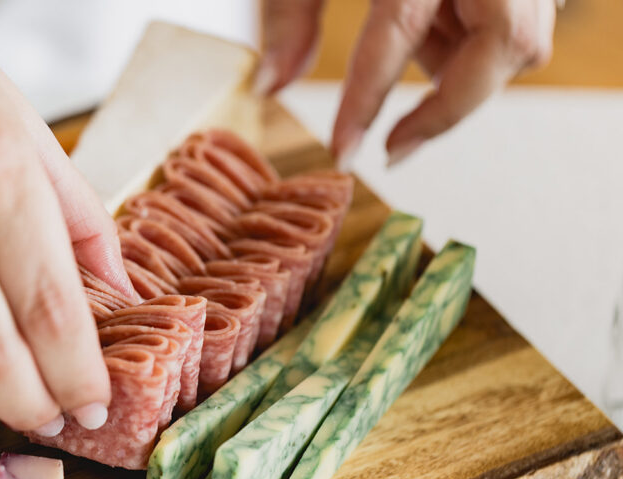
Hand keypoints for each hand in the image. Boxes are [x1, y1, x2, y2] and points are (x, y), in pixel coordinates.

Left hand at [257, 0, 555, 166]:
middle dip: (448, 106)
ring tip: (419, 51)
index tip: (345, 150)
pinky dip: (478, 36)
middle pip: (505, 47)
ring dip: (466, 67)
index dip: (366, 102)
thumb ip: (289, 14)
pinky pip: (523, 16)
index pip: (396, 33)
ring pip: (521, 39)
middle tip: (395, 143)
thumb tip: (270, 86)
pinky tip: (442, 20)